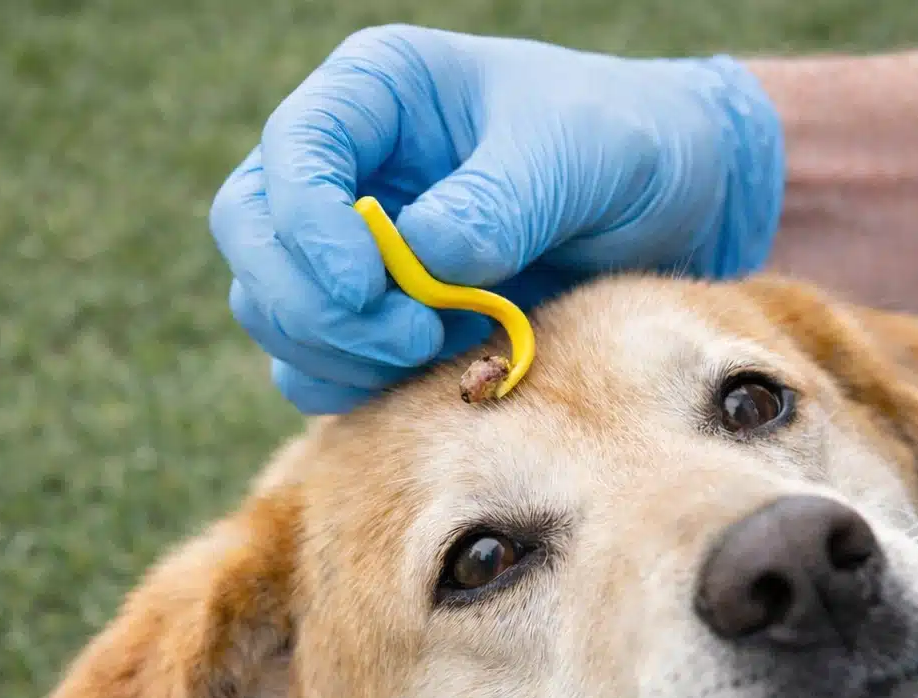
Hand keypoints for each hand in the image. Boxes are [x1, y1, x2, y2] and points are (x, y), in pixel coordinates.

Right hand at [208, 26, 782, 412]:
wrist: (667, 206)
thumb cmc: (621, 145)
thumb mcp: (578, 154)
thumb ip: (499, 201)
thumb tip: (420, 258)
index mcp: (376, 93)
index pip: (290, 153)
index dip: (307, 229)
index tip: (368, 288)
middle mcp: (343, 167)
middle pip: (250, 239)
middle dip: (313, 303)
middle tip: (410, 337)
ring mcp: (345, 245)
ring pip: (272, 310)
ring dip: (339, 351)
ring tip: (443, 343)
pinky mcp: (366, 314)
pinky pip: (314, 365)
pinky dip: (356, 384)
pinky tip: (440, 368)